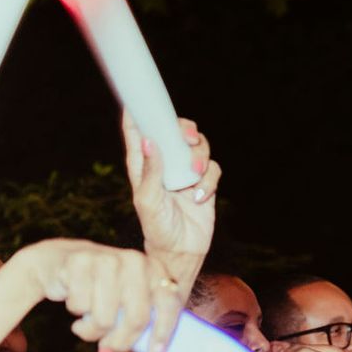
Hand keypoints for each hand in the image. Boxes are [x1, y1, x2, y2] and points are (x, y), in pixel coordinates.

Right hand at [23, 240, 184, 351]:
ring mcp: (107, 259)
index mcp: (156, 269)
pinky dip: (75, 312)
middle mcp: (135, 261)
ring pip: (104, 319)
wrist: (62, 259)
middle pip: (136, 319)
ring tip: (85, 323)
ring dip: (91, 331)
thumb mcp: (132, 297)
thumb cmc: (104, 288)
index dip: (162, 336)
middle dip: (121, 342)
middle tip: (108, 347)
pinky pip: (79, 307)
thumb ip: (147, 319)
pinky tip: (75, 302)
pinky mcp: (79, 262)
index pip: (169, 305)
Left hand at [123, 114, 217, 289]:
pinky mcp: (204, 184)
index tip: (139, 99)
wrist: (181, 252)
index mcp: (144, 165)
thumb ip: (150, 171)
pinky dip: (210, 181)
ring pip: (198, 147)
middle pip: (175, 132)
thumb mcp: (148, 201)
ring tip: (194, 176)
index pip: (138, 132)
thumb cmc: (157, 229)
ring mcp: (186, 174)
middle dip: (184, 129)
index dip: (138, 113)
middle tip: (188, 137)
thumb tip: (149, 141)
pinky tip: (200, 197)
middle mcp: (165, 165)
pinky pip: (213, 170)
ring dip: (199, 157)